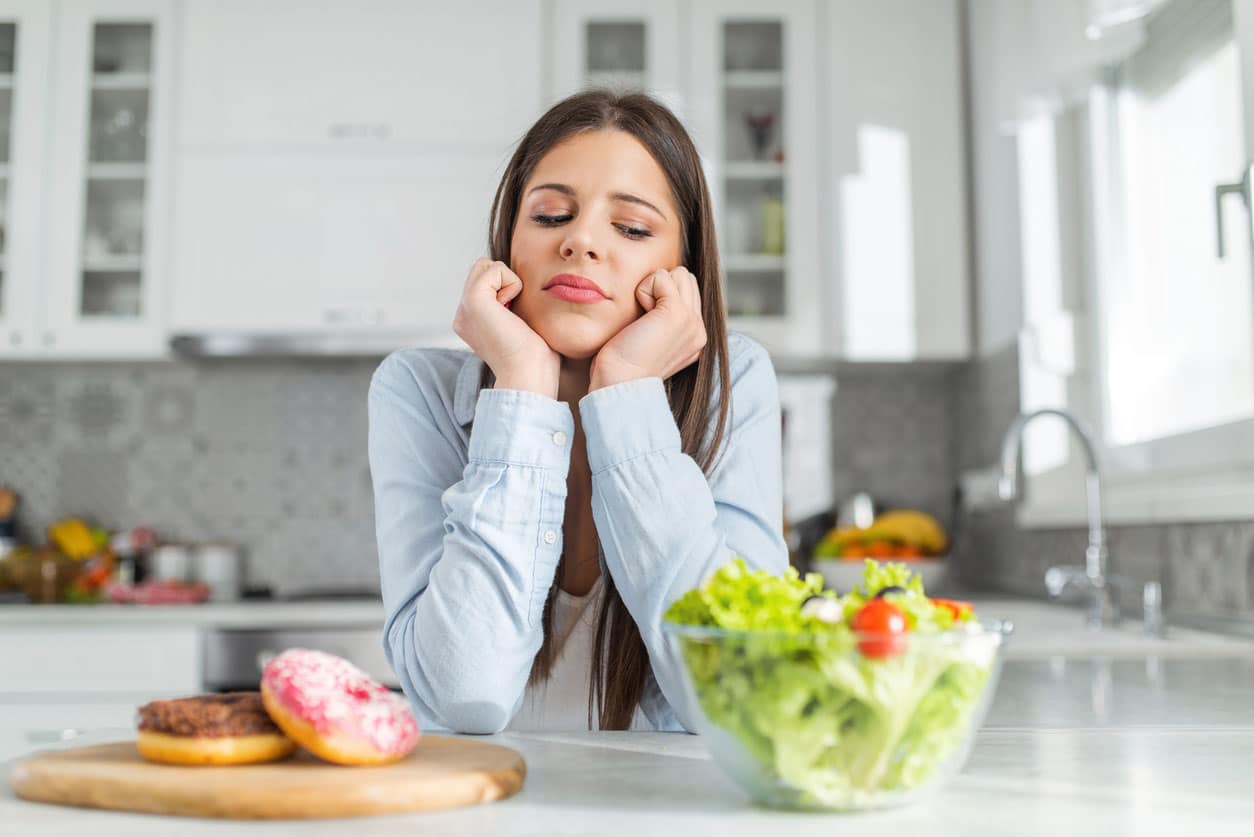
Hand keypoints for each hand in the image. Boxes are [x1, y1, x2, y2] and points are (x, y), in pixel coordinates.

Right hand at [452, 258, 559, 396]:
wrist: (528, 374)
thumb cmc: (534, 358)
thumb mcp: (519, 325)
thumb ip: (511, 306)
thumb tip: (519, 287)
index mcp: (471, 321)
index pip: (486, 282)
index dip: (508, 290)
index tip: (515, 321)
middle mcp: (463, 314)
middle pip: (483, 269)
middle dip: (505, 282)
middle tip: (513, 315)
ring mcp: (464, 307)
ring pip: (486, 265)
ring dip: (509, 282)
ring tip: (511, 313)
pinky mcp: (473, 299)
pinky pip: (495, 268)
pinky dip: (512, 283)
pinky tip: (510, 310)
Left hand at [589, 267, 706, 390]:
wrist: (619, 383)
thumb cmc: (622, 363)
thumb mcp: (650, 338)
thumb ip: (661, 317)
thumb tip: (657, 289)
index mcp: (695, 337)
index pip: (688, 290)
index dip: (661, 295)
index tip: (645, 325)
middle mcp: (699, 329)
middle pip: (686, 278)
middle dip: (661, 288)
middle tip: (644, 319)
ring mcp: (692, 321)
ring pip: (678, 274)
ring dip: (653, 288)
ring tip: (643, 317)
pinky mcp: (677, 313)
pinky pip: (661, 277)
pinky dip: (643, 290)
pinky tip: (639, 317)